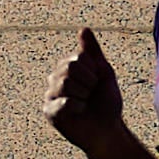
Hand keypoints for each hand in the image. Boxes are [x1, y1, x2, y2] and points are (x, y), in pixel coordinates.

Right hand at [43, 28, 123, 148]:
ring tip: (85, 103)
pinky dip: (78, 106)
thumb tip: (83, 29)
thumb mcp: (103, 72)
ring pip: (65, 84)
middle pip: (70, 68)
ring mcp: (51, 95)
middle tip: (91, 94)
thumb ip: (92, 52)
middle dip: (89, 82)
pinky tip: (80, 112)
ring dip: (84, 95)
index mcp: (67, 67)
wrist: (108, 129)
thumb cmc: (106, 102)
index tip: (96, 83)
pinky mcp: (50, 112)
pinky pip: (62, 102)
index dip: (93, 71)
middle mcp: (55, 79)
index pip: (78, 57)